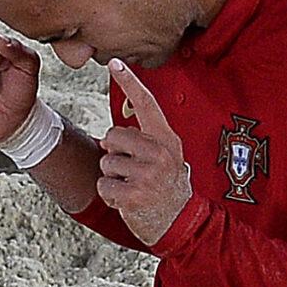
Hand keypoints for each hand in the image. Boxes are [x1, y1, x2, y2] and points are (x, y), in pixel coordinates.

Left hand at [99, 60, 191, 245]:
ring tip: (132, 189)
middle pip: (112, 137)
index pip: (146, 104)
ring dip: (112, 179)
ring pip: (105, 163)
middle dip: (114, 155)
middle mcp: (159, 152)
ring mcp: (147, 174)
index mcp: (166, 140)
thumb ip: (143, 143)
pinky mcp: (134, 195)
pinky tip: (128, 202)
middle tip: (132, 173)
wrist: (183, 223)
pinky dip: (109, 196)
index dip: (129, 82)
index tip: (114, 63)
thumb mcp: (166, 159)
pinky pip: (103, 186)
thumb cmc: (168, 189)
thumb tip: (106, 139)